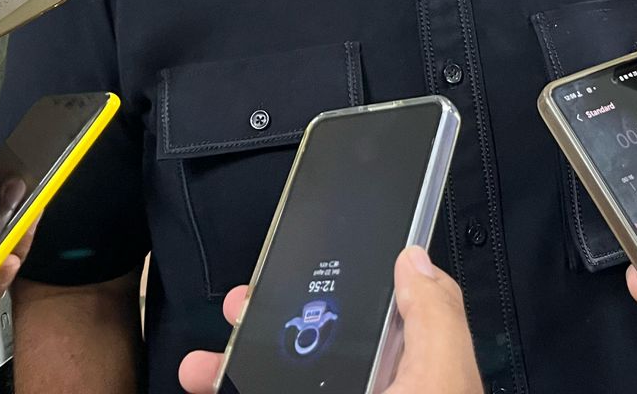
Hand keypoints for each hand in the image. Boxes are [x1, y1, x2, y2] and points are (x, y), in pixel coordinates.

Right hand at [179, 247, 480, 393]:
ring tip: (197, 367)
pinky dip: (238, 393)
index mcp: (412, 378)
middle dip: (270, 328)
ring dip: (237, 372)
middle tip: (234, 308)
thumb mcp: (440, 383)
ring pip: (284, 385)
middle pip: (319, 355)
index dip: (341, 290)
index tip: (298, 265)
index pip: (381, 322)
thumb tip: (413, 257)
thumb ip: (434, 320)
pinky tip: (209, 390)